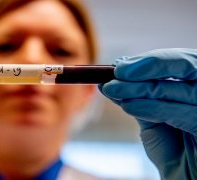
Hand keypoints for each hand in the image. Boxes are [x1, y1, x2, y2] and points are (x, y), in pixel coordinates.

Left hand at [99, 48, 196, 178]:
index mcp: (196, 86)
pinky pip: (187, 113)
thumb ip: (138, 97)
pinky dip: (154, 107)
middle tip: (118, 71)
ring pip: (182, 89)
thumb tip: (112, 77)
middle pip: (188, 66)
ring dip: (142, 88)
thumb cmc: (174, 150)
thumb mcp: (154, 119)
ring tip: (113, 88)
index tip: (119, 65)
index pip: (180, 63)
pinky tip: (129, 106)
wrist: (185, 178)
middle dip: (150, 65)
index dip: (150, 61)